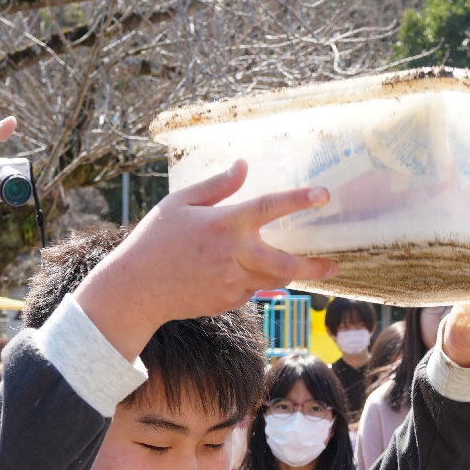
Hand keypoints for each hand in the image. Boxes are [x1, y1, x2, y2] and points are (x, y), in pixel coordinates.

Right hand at [76, 160, 332, 360]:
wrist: (135, 290)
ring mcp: (232, 283)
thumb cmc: (153, 241)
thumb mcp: (179, 203)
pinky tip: (239, 274)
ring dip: (288, 274)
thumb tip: (243, 166)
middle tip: (334, 264)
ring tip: (299, 267)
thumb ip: (215, 186)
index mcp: (224, 224)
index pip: (271, 207)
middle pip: (287, 263)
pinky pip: (251, 290)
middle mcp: (234, 256)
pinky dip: (253, 281)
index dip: (300, 199)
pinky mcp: (228, 302)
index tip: (324, 195)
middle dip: (315, 266)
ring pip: (273, 281)